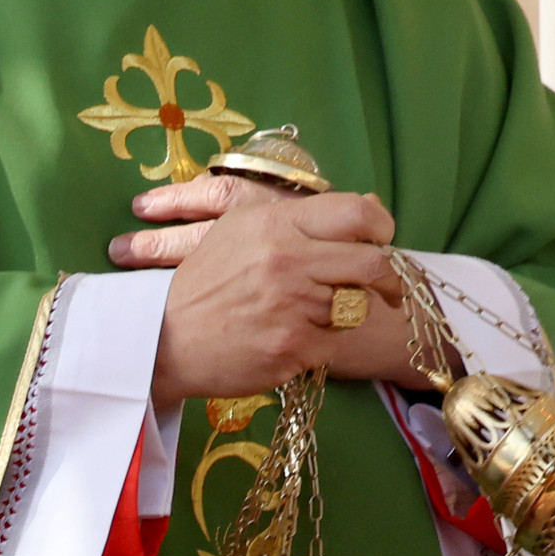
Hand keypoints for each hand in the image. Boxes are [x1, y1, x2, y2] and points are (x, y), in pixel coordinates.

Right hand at [109, 174, 434, 401]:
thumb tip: (371, 207)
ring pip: (355, 307)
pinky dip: (320, 343)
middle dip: (390, 280)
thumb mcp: (242, 230)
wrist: (164, 339)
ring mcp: (291, 307)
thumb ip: (304, 217)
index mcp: (275, 223)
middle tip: (390, 290)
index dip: (381, 228)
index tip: (382, 241)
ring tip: (313, 314)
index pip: (358, 214)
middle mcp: (287, 260)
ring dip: (344, 312)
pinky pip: (333, 343)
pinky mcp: (291, 348)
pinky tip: (291, 338)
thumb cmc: (208, 282)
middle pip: (373, 265)